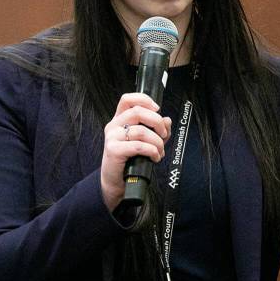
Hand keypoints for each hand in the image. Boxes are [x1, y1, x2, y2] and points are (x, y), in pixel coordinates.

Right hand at [100, 93, 171, 210]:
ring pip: (141, 131)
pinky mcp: (113, 150)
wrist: (116, 181)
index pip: (127, 99)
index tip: (157, 109)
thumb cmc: (129, 160)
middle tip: (163, 134)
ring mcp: (112, 137)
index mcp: (119, 120)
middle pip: (137, 112)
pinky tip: (154, 157)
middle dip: (156, 122)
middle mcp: (114, 126)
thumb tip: (167, 120)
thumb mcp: (145, 142)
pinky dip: (152, 151)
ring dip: (157, 142)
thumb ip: (157, 130)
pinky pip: (138, 146)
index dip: (144, 100)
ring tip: (159, 151)